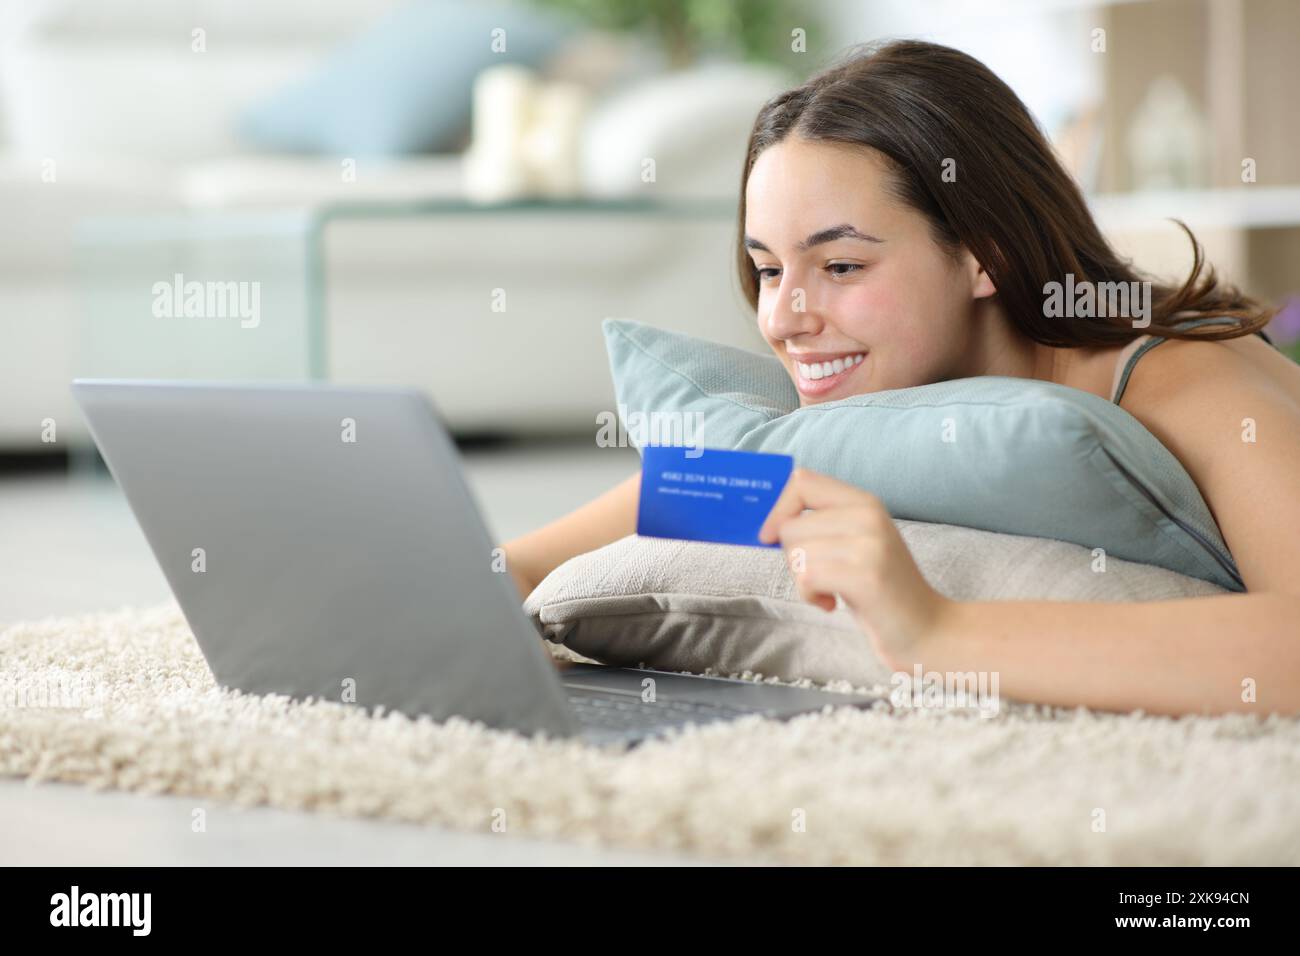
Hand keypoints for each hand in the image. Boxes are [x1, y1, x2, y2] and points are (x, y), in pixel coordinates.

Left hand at [757, 468, 952, 669]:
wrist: (927, 628)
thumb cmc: (881, 591)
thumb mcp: (856, 543)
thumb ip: (822, 525)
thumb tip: (768, 525)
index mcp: (864, 502)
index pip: (802, 481)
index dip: (777, 508)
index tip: (769, 536)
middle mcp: (868, 515)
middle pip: (790, 526)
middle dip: (792, 558)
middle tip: (821, 576)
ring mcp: (870, 544)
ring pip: (796, 553)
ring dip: (803, 581)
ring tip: (831, 591)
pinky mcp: (866, 575)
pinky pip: (806, 577)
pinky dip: (810, 596)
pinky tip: (831, 603)